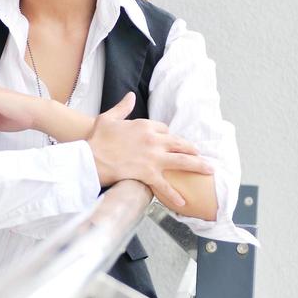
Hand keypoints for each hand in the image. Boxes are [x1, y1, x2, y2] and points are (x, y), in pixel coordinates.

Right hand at [87, 93, 213, 208]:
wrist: (89, 157)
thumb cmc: (96, 138)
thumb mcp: (109, 117)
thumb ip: (123, 107)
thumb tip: (130, 96)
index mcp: (145, 125)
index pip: (165, 130)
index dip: (169, 137)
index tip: (170, 143)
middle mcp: (153, 140)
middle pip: (180, 143)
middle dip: (192, 149)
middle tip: (201, 155)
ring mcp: (153, 158)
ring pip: (182, 161)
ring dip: (198, 165)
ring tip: (208, 170)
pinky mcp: (147, 173)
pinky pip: (165, 185)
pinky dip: (174, 194)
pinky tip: (183, 201)